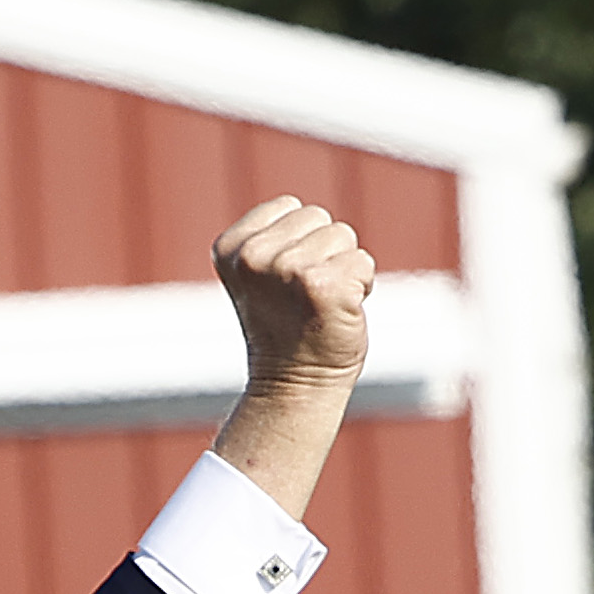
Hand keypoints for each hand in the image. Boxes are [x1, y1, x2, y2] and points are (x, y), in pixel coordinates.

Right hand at [208, 198, 375, 519]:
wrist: (294, 387)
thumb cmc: (285, 327)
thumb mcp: (262, 273)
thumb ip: (275, 237)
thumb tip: (314, 216)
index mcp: (230, 247)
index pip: (290, 207)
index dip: (300, 241)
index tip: (286, 283)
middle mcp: (253, 256)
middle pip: (318, 217)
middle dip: (324, 251)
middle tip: (306, 296)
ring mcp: (287, 269)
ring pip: (343, 235)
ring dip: (344, 268)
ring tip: (321, 304)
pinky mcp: (323, 285)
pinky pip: (363, 262)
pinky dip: (362, 287)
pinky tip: (339, 313)